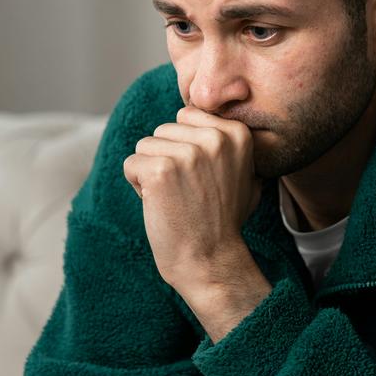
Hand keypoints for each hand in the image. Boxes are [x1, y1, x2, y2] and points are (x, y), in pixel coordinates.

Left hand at [122, 106, 266, 306]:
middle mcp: (215, 138)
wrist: (210, 260)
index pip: (187, 116)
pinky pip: (130, 164)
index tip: (202, 177)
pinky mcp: (160, 171)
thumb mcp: (245, 174)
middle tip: (187, 191)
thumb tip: (220, 115)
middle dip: (167, 158)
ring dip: (151, 172)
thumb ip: (229, 144)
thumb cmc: (223, 220)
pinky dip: (137, 186)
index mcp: (236, 133)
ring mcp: (187, 154)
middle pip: (164, 129)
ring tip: (175, 198)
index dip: (186, 146)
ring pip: (145, 146)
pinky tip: (160, 205)